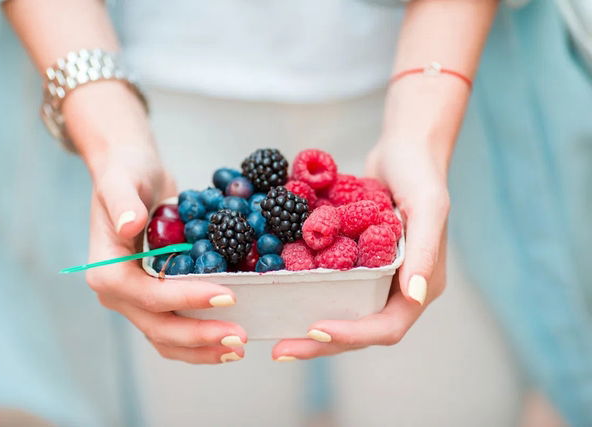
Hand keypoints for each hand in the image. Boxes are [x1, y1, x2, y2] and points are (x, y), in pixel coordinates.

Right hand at [66, 82, 246, 363]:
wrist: (130, 174)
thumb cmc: (126, 173)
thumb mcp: (122, 179)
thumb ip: (122, 201)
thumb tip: (130, 225)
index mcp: (106, 270)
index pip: (148, 295)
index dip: (187, 300)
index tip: (227, 295)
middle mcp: (117, 292)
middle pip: (158, 327)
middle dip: (200, 336)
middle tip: (241, 337)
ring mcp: (134, 300)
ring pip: (166, 338)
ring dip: (202, 348)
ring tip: (238, 348)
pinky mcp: (152, 299)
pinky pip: (174, 328)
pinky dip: (199, 340)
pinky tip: (226, 342)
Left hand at [272, 138, 448, 359]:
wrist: (404, 149)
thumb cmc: (421, 173)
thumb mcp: (429, 206)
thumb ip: (423, 251)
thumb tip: (415, 297)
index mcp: (419, 285)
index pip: (387, 325)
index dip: (352, 334)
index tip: (315, 329)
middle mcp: (397, 289)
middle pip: (359, 328)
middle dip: (321, 343)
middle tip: (280, 350)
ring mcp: (376, 278)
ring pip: (341, 313)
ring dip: (310, 327)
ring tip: (276, 336)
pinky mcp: (356, 263)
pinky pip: (331, 287)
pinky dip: (308, 297)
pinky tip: (279, 298)